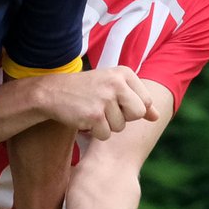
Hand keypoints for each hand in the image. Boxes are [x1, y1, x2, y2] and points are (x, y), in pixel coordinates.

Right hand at [42, 66, 158, 140]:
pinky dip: (94, 132)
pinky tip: (83, 118)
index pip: (146, 102)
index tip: (113, 101)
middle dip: (122, 118)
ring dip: (106, 125)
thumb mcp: (113, 88)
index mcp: (124, 73)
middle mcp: (117, 83)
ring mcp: (105, 98)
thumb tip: (157, 117)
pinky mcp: (94, 115)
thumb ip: (137, 101)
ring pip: (120, 127)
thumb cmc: (85, 90)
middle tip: (104, 108)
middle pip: (137, 114)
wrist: (51, 92)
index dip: (131, 108)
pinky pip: (105, 135)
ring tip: (91, 111)